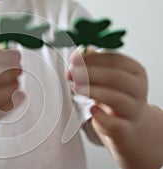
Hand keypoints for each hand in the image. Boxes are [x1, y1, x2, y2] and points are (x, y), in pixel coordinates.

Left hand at [67, 49, 162, 168]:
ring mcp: (134, 110)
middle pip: (116, 78)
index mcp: (135, 71)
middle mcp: (138, 89)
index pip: (116, 60)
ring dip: (93, 91)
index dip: (93, 59)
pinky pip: (114, 123)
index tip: (74, 59)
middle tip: (72, 73)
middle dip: (90, 74)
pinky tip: (91, 109)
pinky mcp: (126, 128)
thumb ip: (90, 64)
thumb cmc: (113, 95)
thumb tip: (75, 56)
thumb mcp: (105, 77)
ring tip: (76, 88)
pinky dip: (101, 116)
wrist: (128, 124)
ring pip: (117, 99)